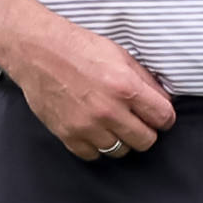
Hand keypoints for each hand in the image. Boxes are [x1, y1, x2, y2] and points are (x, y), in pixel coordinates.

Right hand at [3, 19, 175, 161]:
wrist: (38, 52)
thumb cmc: (79, 48)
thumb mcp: (120, 55)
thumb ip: (145, 80)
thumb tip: (163, 101)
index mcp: (125, 87)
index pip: (163, 118)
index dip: (164, 117)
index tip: (158, 115)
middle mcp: (108, 111)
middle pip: (145, 141)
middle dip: (146, 130)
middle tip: (136, 120)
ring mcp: (87, 126)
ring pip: (120, 151)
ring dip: (121, 139)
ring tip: (112, 122)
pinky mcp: (67, 135)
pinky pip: (93, 155)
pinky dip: (96, 145)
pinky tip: (94, 128)